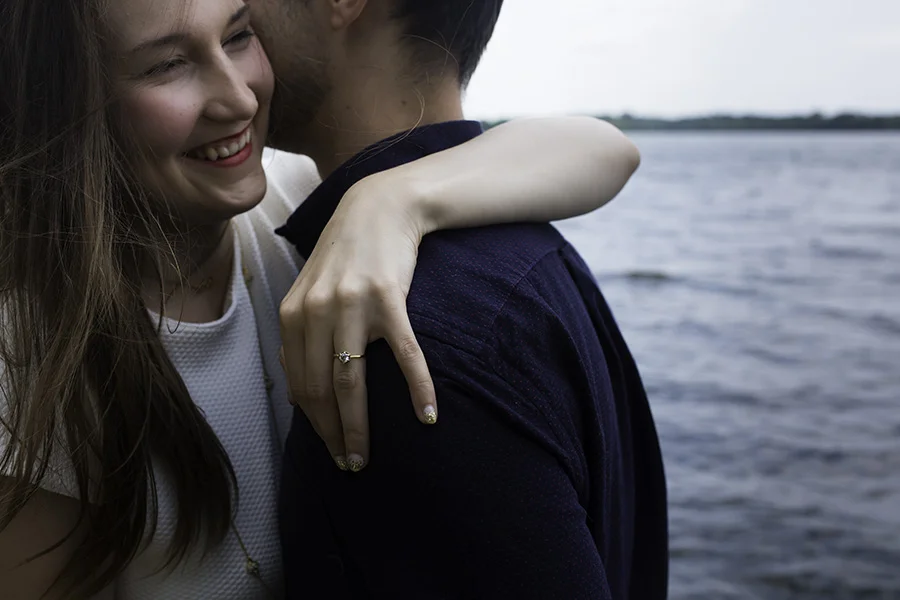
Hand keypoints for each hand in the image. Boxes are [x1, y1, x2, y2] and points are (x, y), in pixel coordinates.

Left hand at [279, 172, 437, 471]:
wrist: (379, 207)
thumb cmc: (347, 254)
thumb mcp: (310, 290)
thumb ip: (300, 334)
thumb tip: (298, 389)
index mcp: (293, 314)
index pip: (299, 384)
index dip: (313, 424)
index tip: (328, 449)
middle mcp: (316, 312)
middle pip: (321, 390)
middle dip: (332, 435)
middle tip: (348, 465)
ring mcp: (352, 306)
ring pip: (351, 382)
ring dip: (358, 427)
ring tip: (365, 456)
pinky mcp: (389, 299)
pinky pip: (404, 354)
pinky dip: (417, 388)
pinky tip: (427, 415)